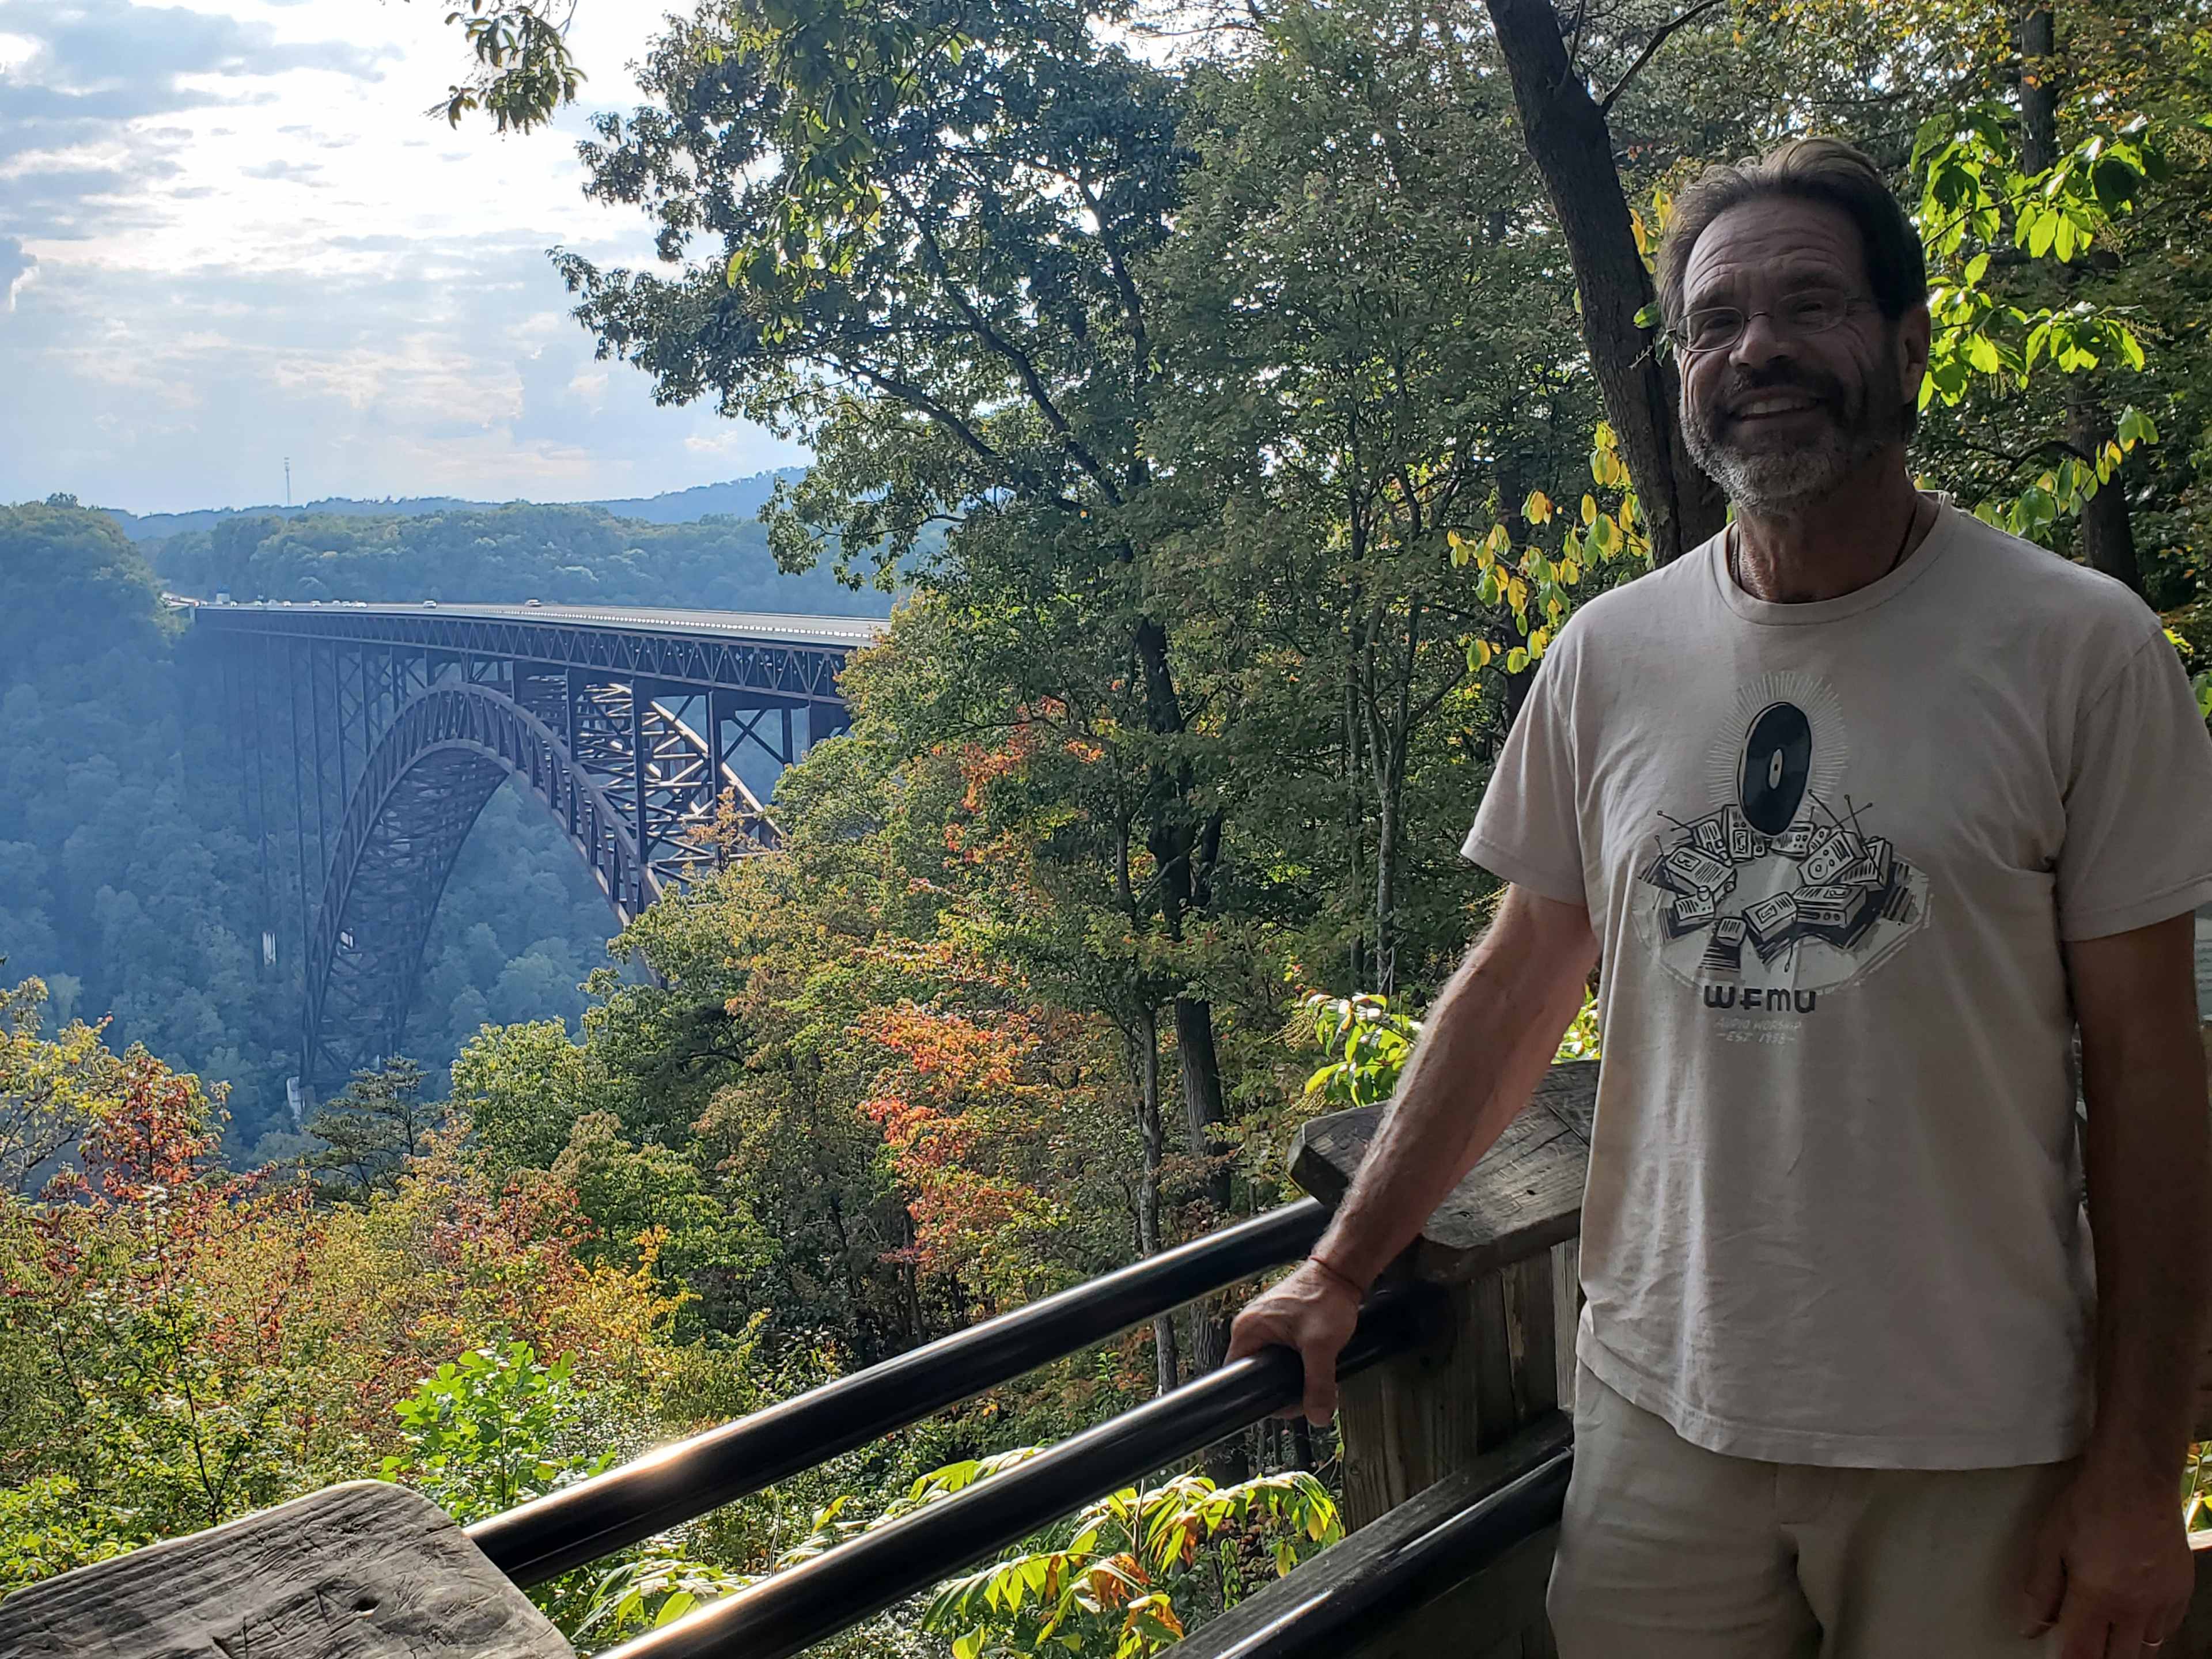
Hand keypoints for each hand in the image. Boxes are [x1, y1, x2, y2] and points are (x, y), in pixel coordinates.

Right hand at [1226, 1259, 1362, 1425]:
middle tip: (1306, 1392)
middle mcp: (1251, 1326)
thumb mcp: (1322, 1346)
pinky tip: (1311, 1361)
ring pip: (1271, 1365)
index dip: (1261, 1395)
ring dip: (1292, 1375)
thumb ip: (1319, 1383)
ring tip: (1312, 1372)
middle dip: (1282, 1387)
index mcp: (1248, 1329)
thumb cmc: (1325, 1297)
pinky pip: (1280, 1353)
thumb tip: (1318, 1415)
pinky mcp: (1279, 1324)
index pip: (1238, 1375)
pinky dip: (1296, 1362)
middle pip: (1256, 1373)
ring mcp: (1264, 1325)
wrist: (1339, 1273)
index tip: (1285, 1401)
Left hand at [2019, 1458, 2193, 1655]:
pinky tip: (2134, 1619)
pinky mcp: (2181, 1590)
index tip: (2059, 1655)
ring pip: (2146, 1648)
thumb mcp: (2049, 1543)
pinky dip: (2149, 1633)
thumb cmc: (2087, 1506)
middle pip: (2117, 1657)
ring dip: (2124, 1648)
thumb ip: (2040, 1591)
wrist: (2136, 1479)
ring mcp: (2162, 1601)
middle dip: (2097, 1657)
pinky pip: (2167, 1630)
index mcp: (2096, 1597)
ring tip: (2106, 1635)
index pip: (2082, 1651)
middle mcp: (2134, 1607)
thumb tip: (2031, 1628)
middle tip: (2083, 1644)